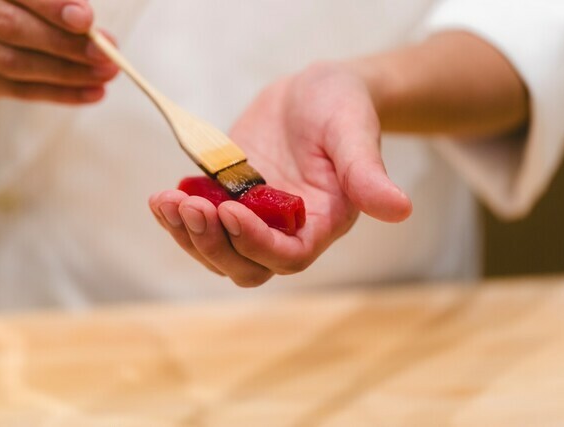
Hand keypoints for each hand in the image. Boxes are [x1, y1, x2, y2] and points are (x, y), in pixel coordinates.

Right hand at [0, 0, 117, 103]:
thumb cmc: (26, 12)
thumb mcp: (35, 4)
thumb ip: (57, 6)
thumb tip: (91, 29)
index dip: (50, 6)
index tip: (85, 20)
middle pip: (10, 28)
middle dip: (64, 43)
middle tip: (106, 54)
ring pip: (14, 64)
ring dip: (68, 72)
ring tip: (107, 73)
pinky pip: (18, 90)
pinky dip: (60, 93)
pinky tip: (94, 93)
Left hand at [149, 63, 411, 286]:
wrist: (315, 92)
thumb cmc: (343, 108)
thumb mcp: (355, 133)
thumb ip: (368, 173)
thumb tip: (401, 209)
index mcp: (321, 223)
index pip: (287, 255)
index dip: (255, 243)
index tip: (228, 211)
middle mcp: (287, 230)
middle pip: (245, 266)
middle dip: (212, 244)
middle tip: (189, 208)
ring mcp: (254, 217)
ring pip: (217, 252)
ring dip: (188, 235)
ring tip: (165, 203)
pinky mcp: (230, 198)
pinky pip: (202, 224)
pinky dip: (178, 218)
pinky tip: (161, 198)